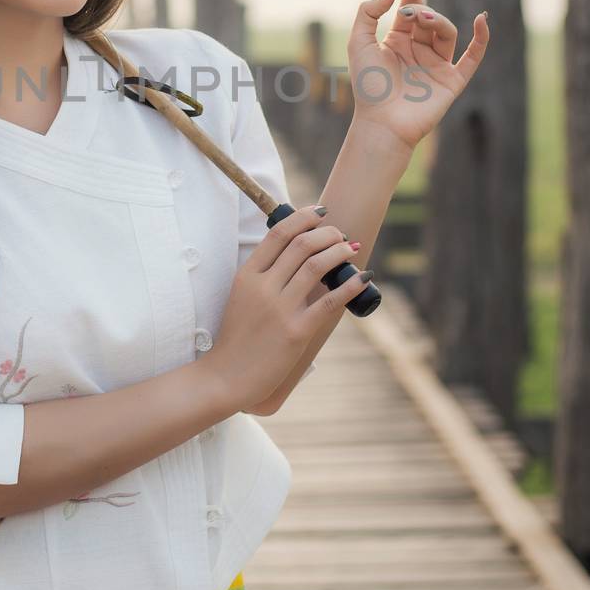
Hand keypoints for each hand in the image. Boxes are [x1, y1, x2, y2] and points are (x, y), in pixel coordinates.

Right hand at [202, 205, 368, 410]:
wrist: (226, 376)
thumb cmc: (236, 338)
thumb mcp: (241, 298)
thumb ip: (263, 277)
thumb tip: (296, 258)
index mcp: (247, 275)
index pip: (278, 233)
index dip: (303, 217)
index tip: (319, 212)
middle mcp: (263, 287)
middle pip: (301, 244)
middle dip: (327, 232)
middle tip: (340, 233)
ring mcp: (280, 309)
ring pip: (317, 265)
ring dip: (340, 251)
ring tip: (351, 249)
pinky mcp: (296, 331)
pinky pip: (329, 301)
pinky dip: (350, 285)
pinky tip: (363, 277)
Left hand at [346, 0, 489, 150]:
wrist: (382, 122)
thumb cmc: (367, 86)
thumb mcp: (358, 42)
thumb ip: (368, 12)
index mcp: (397, 42)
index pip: (410, 11)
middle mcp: (418, 51)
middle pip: (429, 19)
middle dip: (422, 10)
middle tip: (410, 12)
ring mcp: (436, 65)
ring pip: (446, 32)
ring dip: (438, 21)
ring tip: (423, 19)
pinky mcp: (452, 81)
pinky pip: (472, 58)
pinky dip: (482, 39)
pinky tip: (482, 20)